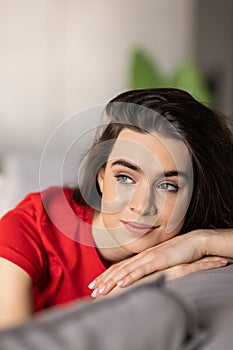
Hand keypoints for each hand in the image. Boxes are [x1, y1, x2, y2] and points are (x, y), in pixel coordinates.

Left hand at [94, 256, 228, 298]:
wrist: (195, 242)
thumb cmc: (180, 252)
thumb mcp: (163, 262)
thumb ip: (153, 267)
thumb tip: (144, 276)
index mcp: (143, 257)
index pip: (120, 267)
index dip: (106, 275)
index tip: (96, 284)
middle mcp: (142, 256)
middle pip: (118, 269)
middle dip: (104, 280)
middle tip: (91, 291)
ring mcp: (149, 257)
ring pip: (126, 270)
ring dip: (111, 281)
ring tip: (100, 291)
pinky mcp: (159, 260)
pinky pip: (142, 270)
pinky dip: (130, 277)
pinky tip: (120, 284)